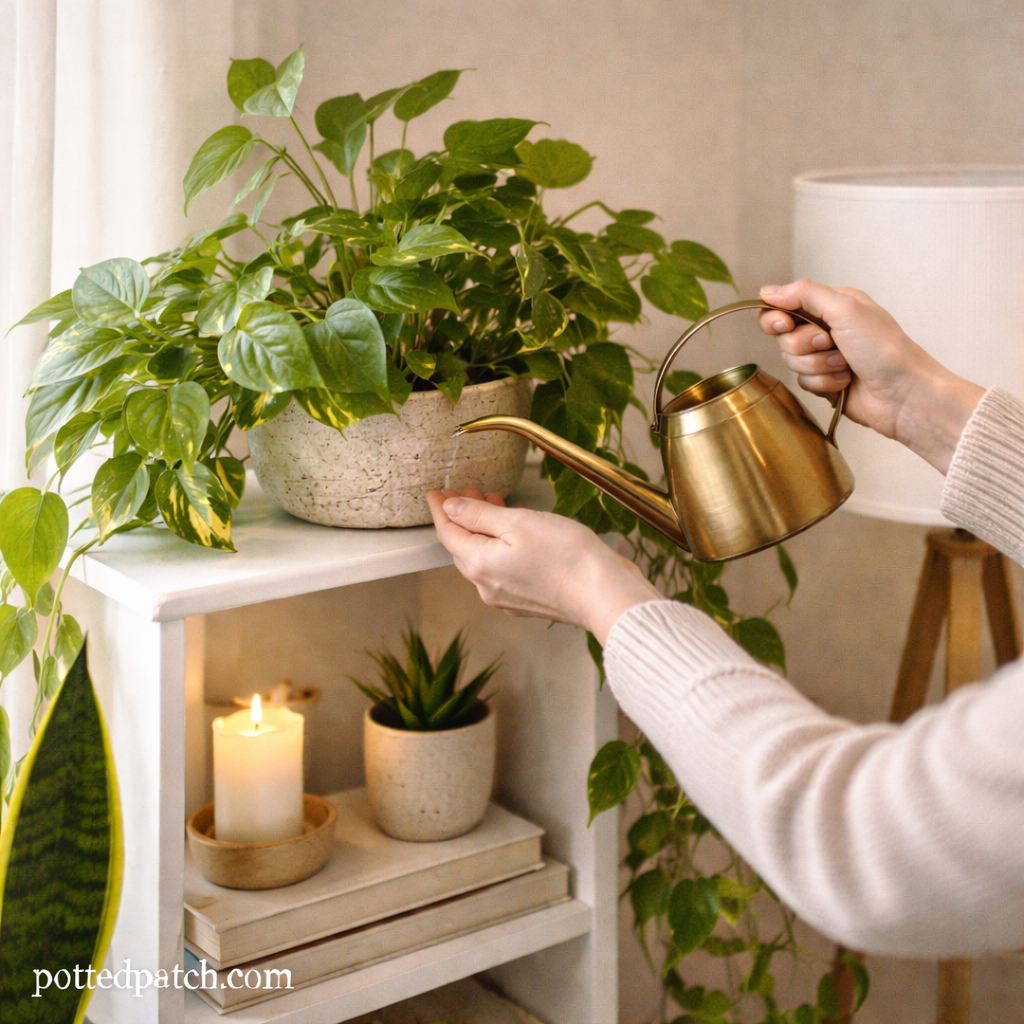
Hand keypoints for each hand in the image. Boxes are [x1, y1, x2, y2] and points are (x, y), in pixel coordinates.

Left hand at [426, 487, 660, 645]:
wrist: (604, 594)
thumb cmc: (567, 556)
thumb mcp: (518, 522)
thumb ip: (479, 515)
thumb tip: (450, 508)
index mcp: (480, 565)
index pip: (448, 534)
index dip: (440, 510)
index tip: (435, 492)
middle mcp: (487, 586)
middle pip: (464, 547)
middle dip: (462, 517)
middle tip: (466, 490)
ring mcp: (506, 597)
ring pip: (484, 558)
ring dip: (483, 530)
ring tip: (493, 503)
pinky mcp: (526, 601)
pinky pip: (502, 569)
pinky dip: (500, 546)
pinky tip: (514, 531)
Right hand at [758, 279, 983, 473]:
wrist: (903, 394)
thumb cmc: (883, 348)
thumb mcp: (845, 309)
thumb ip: (804, 294)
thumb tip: (767, 291)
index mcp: (832, 304)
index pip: (783, 306)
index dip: (776, 317)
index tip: (784, 325)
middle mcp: (826, 328)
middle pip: (783, 337)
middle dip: (804, 345)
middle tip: (830, 343)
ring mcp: (824, 357)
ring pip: (792, 362)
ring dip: (818, 365)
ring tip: (845, 365)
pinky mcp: (824, 382)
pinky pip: (803, 382)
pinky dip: (823, 383)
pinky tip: (845, 382)